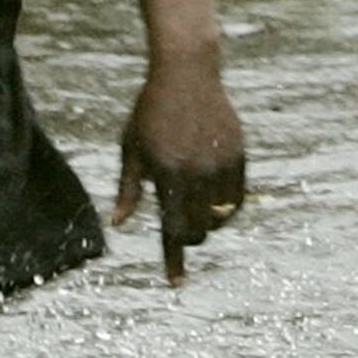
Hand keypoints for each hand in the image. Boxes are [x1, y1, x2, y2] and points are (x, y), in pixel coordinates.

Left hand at [113, 54, 245, 282]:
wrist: (186, 73)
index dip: (174, 261)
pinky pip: (236, 199)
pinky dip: (225, 208)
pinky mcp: (238, 155)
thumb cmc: (150, 112)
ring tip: (193, 209)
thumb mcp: (131, 149)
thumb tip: (119, 225)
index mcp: (168, 174)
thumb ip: (129, 190)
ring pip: (219, 217)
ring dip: (206, 223)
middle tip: (177, 228)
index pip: (172, 230)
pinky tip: (213, 202)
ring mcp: (222, 164)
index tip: (176, 285)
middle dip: (186, 236)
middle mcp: (198, 173)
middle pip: (198, 229)